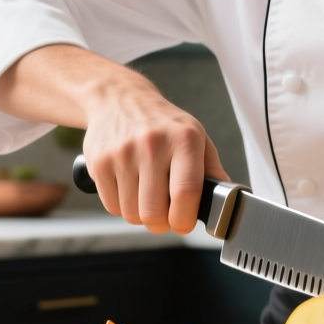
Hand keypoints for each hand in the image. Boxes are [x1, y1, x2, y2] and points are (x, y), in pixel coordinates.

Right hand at [0, 44, 226, 234]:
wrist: (118, 98)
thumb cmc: (162, 123)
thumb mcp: (195, 135)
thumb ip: (211, 168)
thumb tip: (224, 197)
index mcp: (183, 139)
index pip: (186, 193)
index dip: (184, 220)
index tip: (184, 224)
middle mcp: (152, 145)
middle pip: (154, 213)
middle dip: (161, 224)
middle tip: (164, 215)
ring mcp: (122, 154)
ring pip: (132, 214)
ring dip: (141, 215)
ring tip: (146, 196)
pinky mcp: (99, 162)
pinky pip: (112, 206)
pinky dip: (122, 206)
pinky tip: (129, 187)